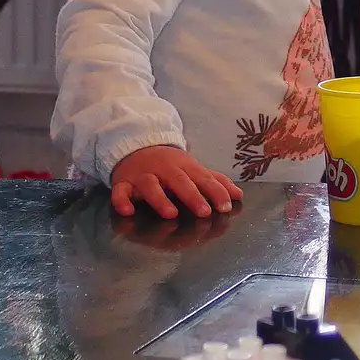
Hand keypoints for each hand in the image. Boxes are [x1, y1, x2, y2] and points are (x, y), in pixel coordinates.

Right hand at [110, 145, 242, 218]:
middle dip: (192, 196)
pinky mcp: (124, 182)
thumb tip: (238, 195)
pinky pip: (120, 191)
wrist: (134, 146)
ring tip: (171, 214)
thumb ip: (214, 182)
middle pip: (179, 181)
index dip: (215, 192)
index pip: (202, 178)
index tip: (226, 206)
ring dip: (160, 199)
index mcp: (184, 166)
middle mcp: (164, 169)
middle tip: (205, 212)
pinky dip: (121, 200)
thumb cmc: (168, 164)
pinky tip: (127, 211)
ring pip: (150, 186)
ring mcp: (142, 176)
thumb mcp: (192, 168)